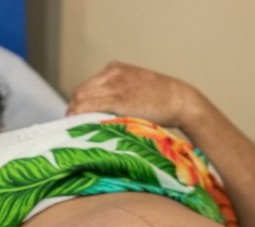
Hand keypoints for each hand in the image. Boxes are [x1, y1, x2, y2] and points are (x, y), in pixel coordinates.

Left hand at [67, 61, 202, 127]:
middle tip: (74, 127)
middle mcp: (111, 74)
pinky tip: (80, 126)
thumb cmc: (161, 100)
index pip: (86, 87)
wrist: (181, 100)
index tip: (77, 118)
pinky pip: (90, 106)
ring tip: (75, 130)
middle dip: (74, 110)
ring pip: (81, 99)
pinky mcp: (118, 98)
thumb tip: (101, 113)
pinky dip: (81, 116)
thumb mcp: (136, 89)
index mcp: (115, 69)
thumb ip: (119, 95)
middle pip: (80, 92)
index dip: (79, 104)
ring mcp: (114, 85)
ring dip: (75, 115)